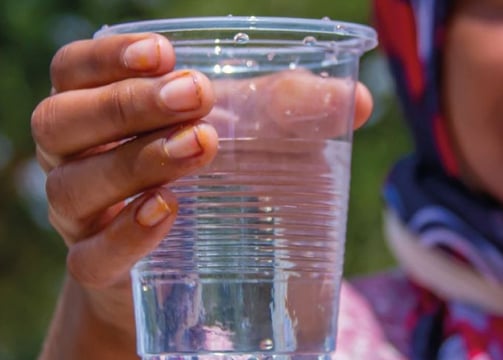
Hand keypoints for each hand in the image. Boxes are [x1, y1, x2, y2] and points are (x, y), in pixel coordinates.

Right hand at [33, 33, 371, 357]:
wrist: (183, 271)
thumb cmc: (211, 185)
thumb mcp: (243, 138)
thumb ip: (288, 112)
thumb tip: (357, 104)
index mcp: (98, 113)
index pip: (73, 71)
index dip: (107, 58)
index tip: (165, 52)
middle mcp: (74, 160)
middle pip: (61, 120)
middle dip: (128, 105)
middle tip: (196, 97)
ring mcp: (80, 218)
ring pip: (72, 185)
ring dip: (134, 162)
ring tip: (199, 147)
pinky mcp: (96, 269)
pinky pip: (91, 255)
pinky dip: (126, 233)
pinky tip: (167, 211)